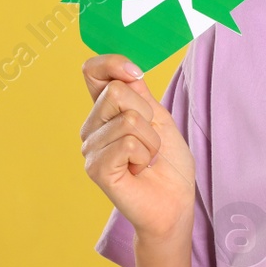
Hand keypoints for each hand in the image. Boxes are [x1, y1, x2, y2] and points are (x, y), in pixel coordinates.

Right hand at [80, 54, 195, 243]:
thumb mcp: (160, 119)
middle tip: (150, 141)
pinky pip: (127, 142)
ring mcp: (91, 148)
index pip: (92, 72)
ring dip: (151, 141)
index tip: (137, 74)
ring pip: (129, 119)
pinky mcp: (96, 168)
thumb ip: (140, 94)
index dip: (112, 63)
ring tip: (146, 159)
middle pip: (117, 91)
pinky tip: (138, 170)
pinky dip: (144, 155)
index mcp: (105, 111)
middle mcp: (92, 127)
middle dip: (148, 114)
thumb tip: (125, 71)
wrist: (174, 202)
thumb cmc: (168, 163)